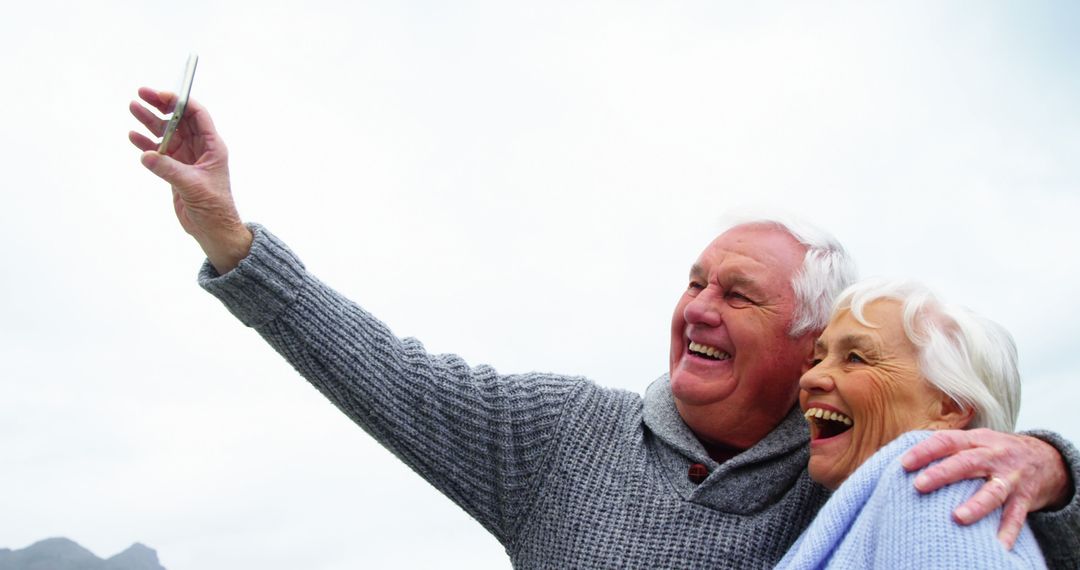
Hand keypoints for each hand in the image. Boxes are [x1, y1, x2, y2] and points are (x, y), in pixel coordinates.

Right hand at [129, 87, 251, 273]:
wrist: (213, 230)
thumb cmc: (214, 208)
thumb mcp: (193, 186)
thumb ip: (169, 170)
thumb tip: (147, 155)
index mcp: (212, 147)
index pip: (197, 115)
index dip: (180, 102)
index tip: (161, 95)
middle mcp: (200, 149)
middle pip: (179, 120)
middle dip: (161, 106)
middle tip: (141, 94)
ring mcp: (186, 158)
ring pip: (167, 134)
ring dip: (150, 122)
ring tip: (133, 108)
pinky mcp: (175, 170)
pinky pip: (159, 151)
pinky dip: (147, 143)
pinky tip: (135, 137)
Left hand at [901, 428, 1071, 548]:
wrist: (1046, 458)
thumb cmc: (995, 451)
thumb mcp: (975, 440)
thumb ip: (947, 447)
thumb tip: (902, 457)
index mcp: (977, 440)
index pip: (947, 441)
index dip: (925, 451)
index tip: (904, 464)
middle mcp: (994, 457)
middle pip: (966, 463)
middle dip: (942, 473)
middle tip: (919, 485)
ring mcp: (1010, 478)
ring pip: (992, 491)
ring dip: (976, 505)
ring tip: (957, 518)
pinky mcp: (1025, 498)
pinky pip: (1016, 517)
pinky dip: (1008, 531)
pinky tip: (998, 545)